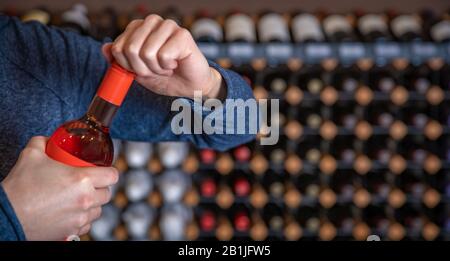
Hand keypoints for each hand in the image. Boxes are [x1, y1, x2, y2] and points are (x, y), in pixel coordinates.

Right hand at [1, 136, 118, 239]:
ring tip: (80, 198)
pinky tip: (72, 212)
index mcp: (82, 179)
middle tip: (88, 184)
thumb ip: (42, 143)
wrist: (7, 215)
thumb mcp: (31, 155)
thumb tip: (47, 140)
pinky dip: (82, 218)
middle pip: (107, 194)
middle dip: (100, 188)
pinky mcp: (72, 231)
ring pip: (98, 210)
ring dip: (93, 204)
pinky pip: (87, 225)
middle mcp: (86, 200)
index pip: (112, 175)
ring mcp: (80, 217)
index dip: (109, 172)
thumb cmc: (20, 187)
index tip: (103, 171)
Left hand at [102, 14, 224, 99]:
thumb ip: (120, 60)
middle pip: (131, 49)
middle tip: (156, 69)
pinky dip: (168, 67)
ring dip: (156, 68)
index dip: (129, 66)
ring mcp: (168, 26)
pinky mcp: (182, 35)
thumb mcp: (137, 72)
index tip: (143, 69)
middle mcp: (152, 22)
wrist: (189, 87)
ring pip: (147, 53)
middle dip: (142, 68)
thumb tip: (105, 48)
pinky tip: (176, 64)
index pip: (118, 48)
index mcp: (138, 27)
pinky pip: (163, 56)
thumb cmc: (165, 77)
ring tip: (167, 67)